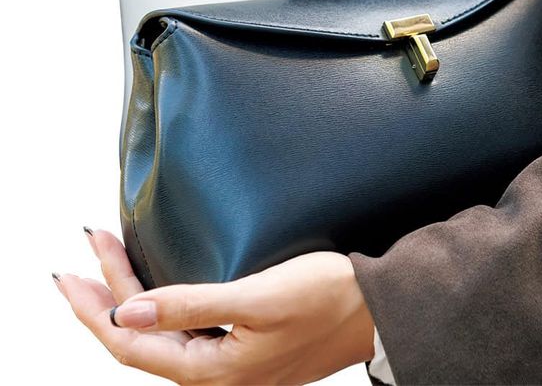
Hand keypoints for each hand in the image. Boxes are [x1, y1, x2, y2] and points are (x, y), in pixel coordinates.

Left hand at [53, 228, 374, 384]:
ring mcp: (231, 369)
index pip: (131, 343)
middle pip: (141, 342)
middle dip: (106, 301)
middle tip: (79, 264)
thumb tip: (128, 311)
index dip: (95, 307)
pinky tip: (155, 294)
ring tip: (107, 272)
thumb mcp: (257, 298)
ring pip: (161, 339)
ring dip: (131, 304)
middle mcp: (217, 380)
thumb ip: (192, 305)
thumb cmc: (327, 300)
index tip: (70, 272)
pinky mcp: (243, 353)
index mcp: (215, 374)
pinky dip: (161, 311)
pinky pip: (185, 336)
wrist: (375, 311)